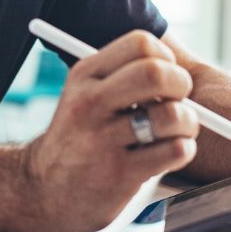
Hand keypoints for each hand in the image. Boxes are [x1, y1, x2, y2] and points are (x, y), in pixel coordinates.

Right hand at [19, 30, 199, 231]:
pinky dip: (182, 150)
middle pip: (157, 73)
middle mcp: (90, 102)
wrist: (44, 188)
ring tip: (173, 131)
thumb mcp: (83, 94)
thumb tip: (176, 66)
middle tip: (176, 100)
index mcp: (84, 75)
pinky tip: (166, 153)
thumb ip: (121, 75)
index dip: (165, 58)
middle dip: (180, 84)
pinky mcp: (119, 173)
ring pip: (172, 114)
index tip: (163, 76)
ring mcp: (103, 139)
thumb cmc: (79, 137)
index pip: (141, 43)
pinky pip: (175, 150)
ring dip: (186, 123)